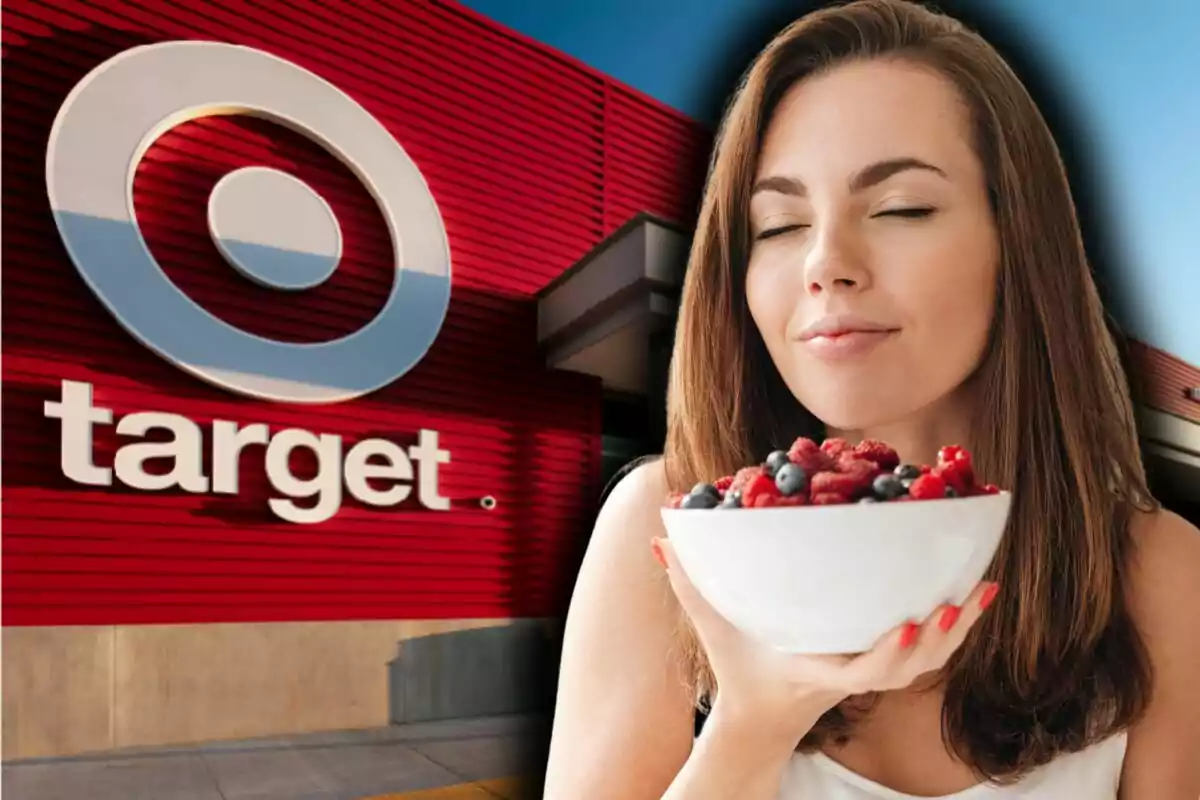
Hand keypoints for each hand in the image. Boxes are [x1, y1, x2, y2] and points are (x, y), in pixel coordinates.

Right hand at [652, 536, 998, 736]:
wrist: (762, 716)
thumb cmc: (739, 670)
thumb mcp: (711, 630)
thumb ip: (688, 587)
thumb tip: (660, 540)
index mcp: (817, 672)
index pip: (861, 674)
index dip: (889, 654)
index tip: (909, 625)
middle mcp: (851, 675)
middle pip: (909, 669)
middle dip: (940, 638)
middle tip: (961, 599)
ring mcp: (870, 672)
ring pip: (928, 662)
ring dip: (960, 630)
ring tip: (983, 589)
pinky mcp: (882, 661)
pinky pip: (928, 649)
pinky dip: (955, 625)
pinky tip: (975, 591)